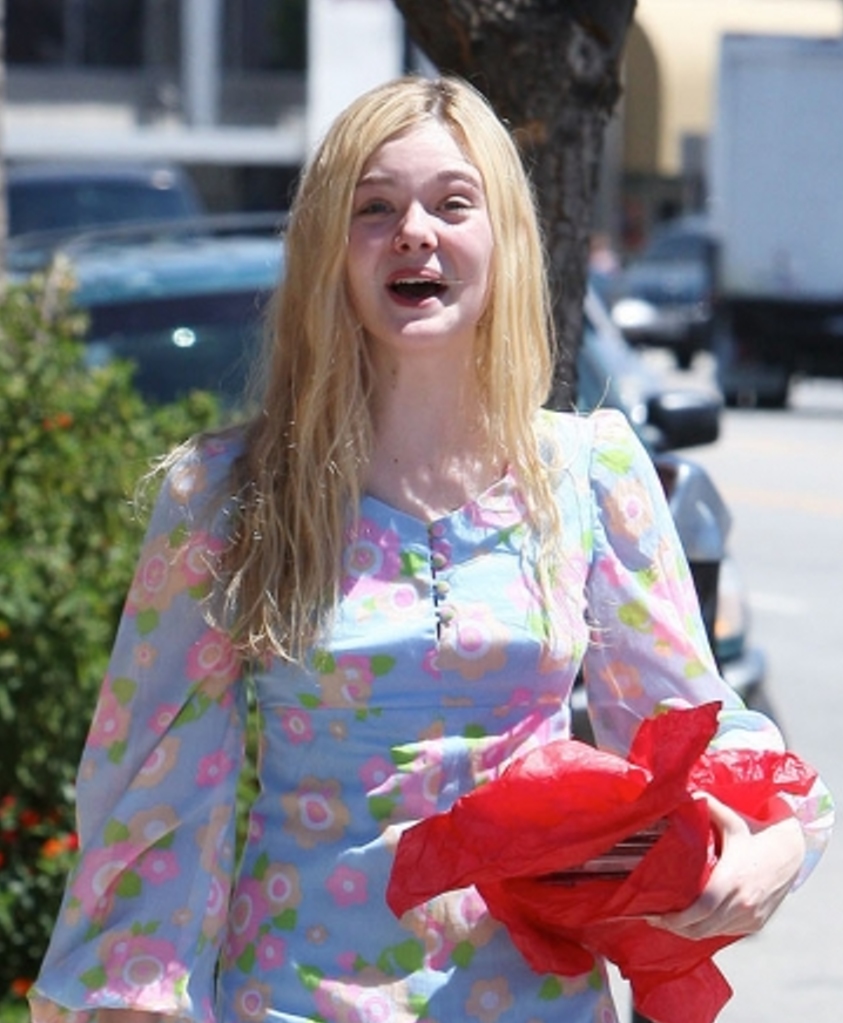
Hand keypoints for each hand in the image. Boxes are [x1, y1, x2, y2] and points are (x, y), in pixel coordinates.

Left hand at [648, 794, 805, 940]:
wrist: (790, 852)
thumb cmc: (756, 834)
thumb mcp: (731, 819)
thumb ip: (707, 805)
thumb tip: (681, 792)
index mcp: (733, 879)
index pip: (700, 910)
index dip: (676, 918)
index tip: (654, 914)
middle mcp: (742, 902)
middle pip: (702, 927)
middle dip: (675, 927)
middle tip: (654, 918)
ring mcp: (751, 916)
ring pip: (712, 933)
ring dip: (689, 931)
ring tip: (668, 920)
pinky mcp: (756, 924)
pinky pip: (725, 932)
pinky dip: (707, 930)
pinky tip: (693, 921)